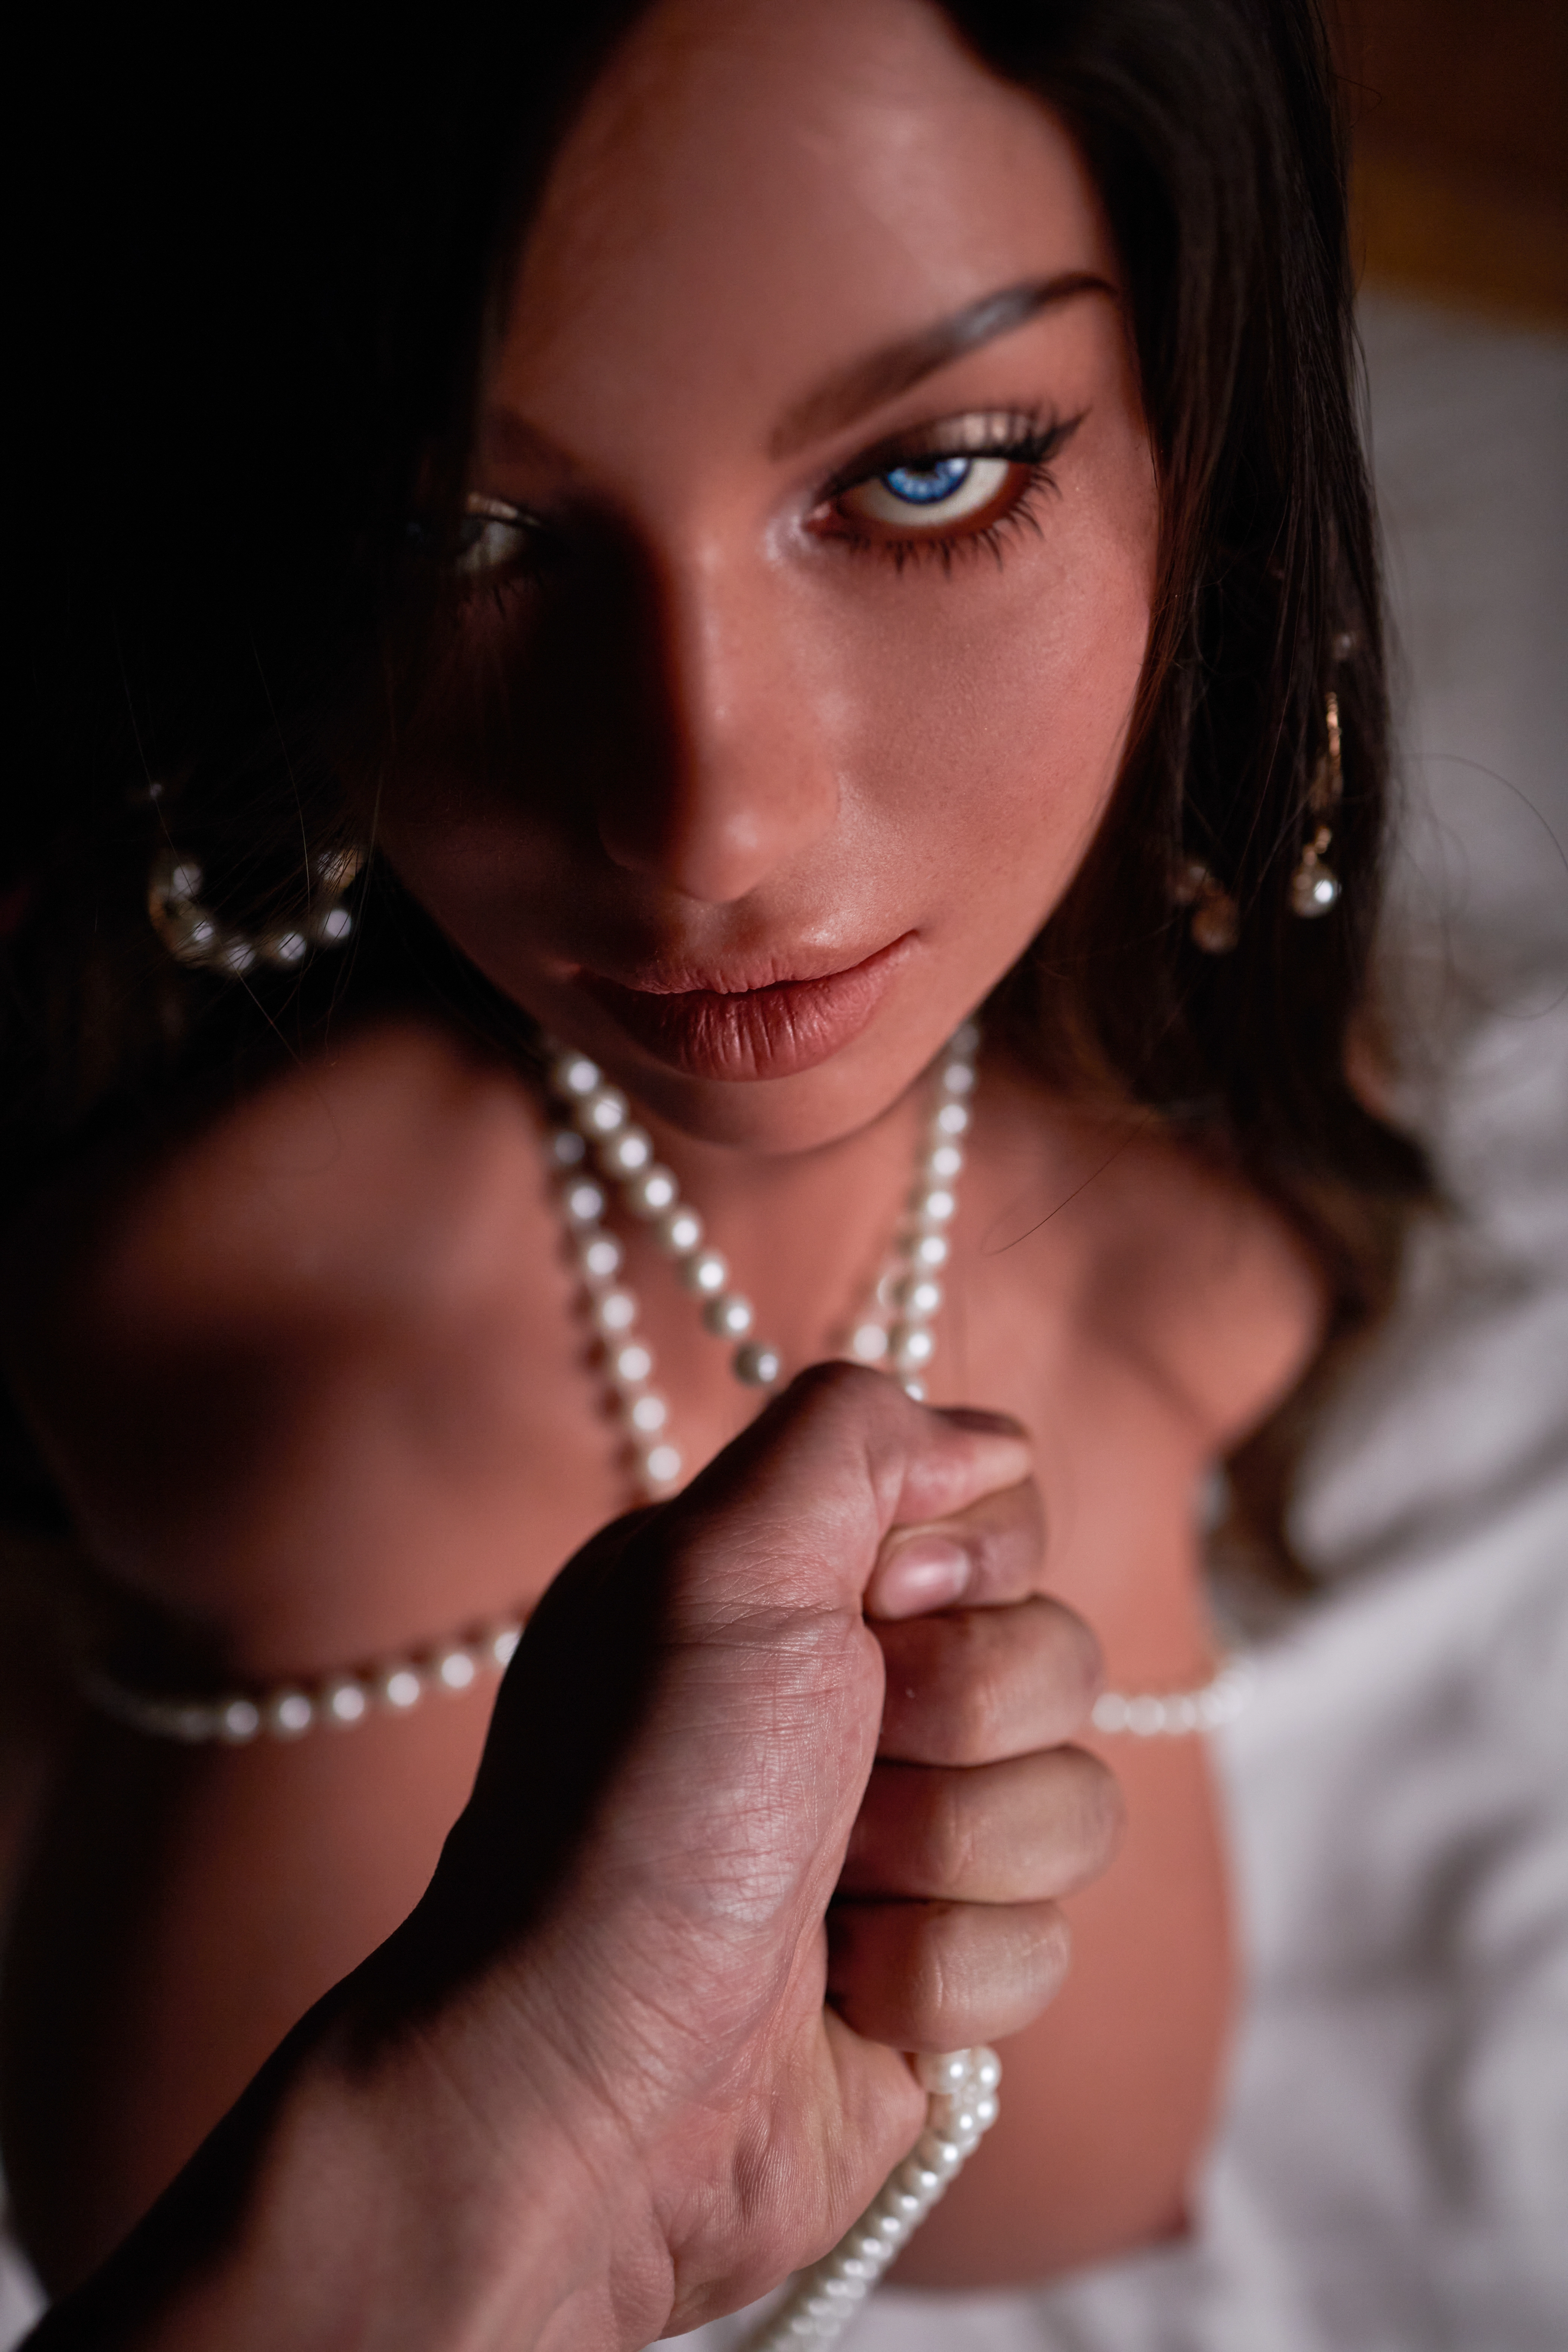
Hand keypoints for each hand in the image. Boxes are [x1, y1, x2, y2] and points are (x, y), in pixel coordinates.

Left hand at [384, 1362, 1114, 2339]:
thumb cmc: (637, 1820)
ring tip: (827, 1896)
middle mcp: (848, 1696)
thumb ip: (849, 1439)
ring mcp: (901, 1838)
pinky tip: (842, 1993)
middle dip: (959, 1724)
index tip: (873, 1612)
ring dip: (950, 1859)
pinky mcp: (939, 1970)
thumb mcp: (716, 1566)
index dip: (964, 1567)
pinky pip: (1046, 1946)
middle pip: (1058, 1654)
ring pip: (1073, 1804)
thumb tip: (982, 1442)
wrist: (595, 2092)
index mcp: (790, 1583)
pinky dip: (940, 1977)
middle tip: (837, 1773)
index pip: (993, 1510)